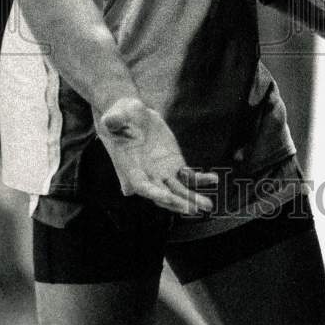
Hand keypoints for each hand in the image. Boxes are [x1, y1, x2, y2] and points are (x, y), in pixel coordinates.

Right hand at [97, 97, 217, 213]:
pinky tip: (214, 179)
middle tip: (193, 209)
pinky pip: (189, 176)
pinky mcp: (175, 164)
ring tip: (208, 206)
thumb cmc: (119, 116)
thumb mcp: (115, 116)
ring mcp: (162, 172)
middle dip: (177, 203)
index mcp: (130, 168)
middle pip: (163, 194)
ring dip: (192, 198)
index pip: (142, 185)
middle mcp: (147, 175)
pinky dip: (201, 179)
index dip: (154, 192)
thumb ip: (114, 121)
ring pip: (178, 190)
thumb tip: (110, 120)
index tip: (167, 198)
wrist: (130, 116)